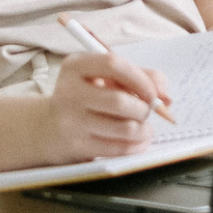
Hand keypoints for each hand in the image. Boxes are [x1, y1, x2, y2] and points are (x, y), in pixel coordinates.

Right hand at [42, 51, 172, 162]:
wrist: (47, 127)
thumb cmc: (85, 97)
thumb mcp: (103, 77)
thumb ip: (139, 76)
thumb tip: (165, 97)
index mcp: (75, 66)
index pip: (113, 64)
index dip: (140, 78)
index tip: (151, 91)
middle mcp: (69, 92)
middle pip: (120, 101)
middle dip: (143, 109)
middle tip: (146, 111)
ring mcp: (71, 122)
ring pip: (124, 128)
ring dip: (144, 129)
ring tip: (144, 127)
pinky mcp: (77, 146)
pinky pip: (119, 148)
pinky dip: (137, 145)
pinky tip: (138, 140)